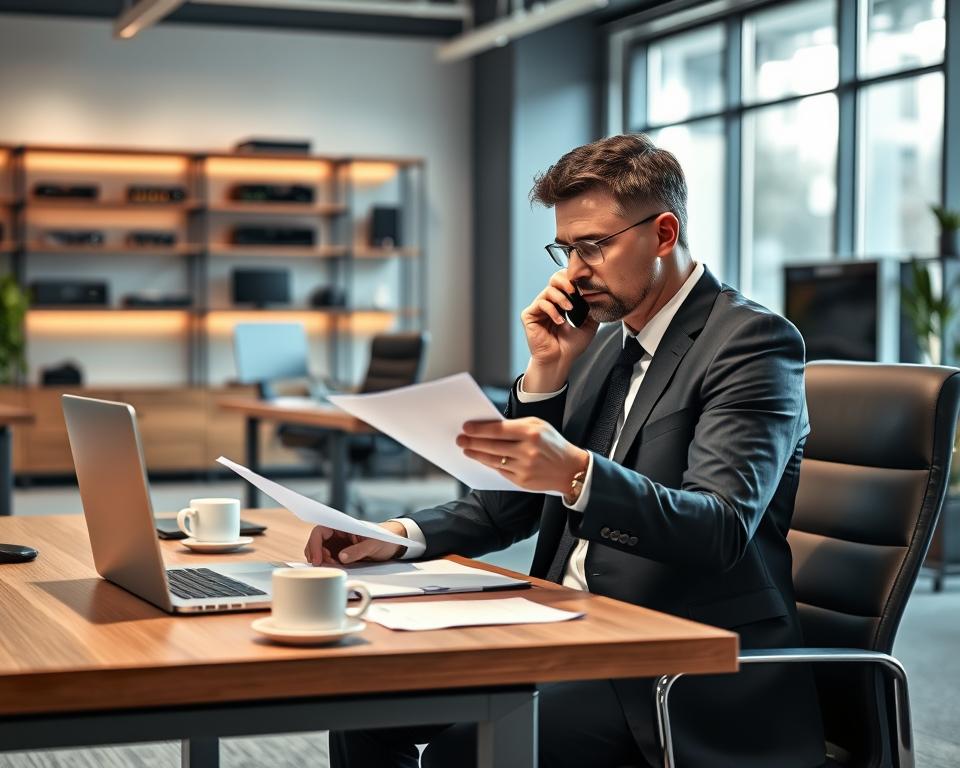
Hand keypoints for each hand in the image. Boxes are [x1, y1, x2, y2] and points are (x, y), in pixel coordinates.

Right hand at [303, 521, 406, 565]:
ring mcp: (338, 544)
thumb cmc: (384, 539)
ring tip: (334, 567)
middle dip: (315, 554)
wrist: (393, 545)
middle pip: (316, 541)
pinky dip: (327, 565)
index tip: (318, 559)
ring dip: (321, 561)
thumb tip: (341, 557)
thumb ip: (359, 550)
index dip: (315, 544)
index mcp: (343, 526)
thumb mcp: (374, 545)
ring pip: (319, 551)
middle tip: (324, 566)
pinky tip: (336, 569)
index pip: (320, 530)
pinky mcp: (340, 554)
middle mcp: (337, 534)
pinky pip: (328, 559)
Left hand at [457, 417, 588, 493]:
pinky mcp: (522, 481)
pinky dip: (489, 464)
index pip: (499, 429)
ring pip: (493, 460)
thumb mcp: (539, 426)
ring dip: (477, 454)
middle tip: (460, 439)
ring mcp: (524, 468)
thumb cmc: (552, 443)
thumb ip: (516, 425)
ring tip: (466, 449)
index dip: (480, 429)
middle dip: (473, 442)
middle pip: (492, 446)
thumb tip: (490, 427)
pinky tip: (481, 459)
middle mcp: (528, 451)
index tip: (466, 427)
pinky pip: (500, 471)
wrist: (571, 469)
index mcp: (532, 432)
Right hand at [521, 270, 598, 391]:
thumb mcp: (589, 325)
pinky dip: (552, 310)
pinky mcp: (529, 315)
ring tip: (570, 308)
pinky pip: (541, 304)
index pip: (565, 284)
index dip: (573, 281)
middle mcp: (549, 304)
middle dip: (565, 281)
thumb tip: (597, 294)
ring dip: (561, 298)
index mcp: (561, 304)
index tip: (584, 286)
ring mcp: (538, 309)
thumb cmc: (572, 346)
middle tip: (575, 290)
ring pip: (548, 291)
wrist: (560, 360)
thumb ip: (592, 309)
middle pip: (554, 280)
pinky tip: (560, 321)